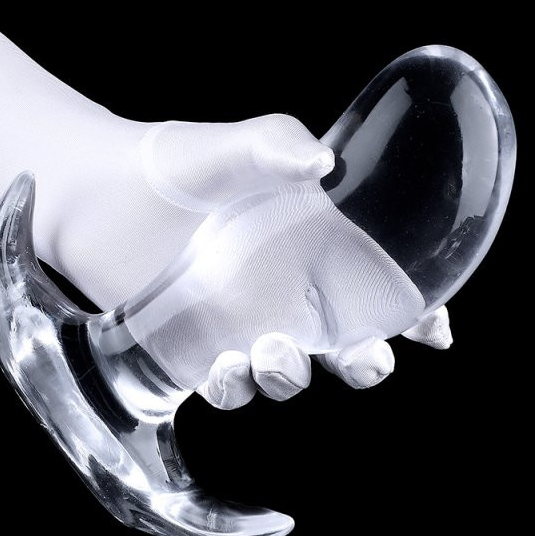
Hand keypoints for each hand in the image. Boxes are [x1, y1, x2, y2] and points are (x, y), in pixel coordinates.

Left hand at [40, 114, 451, 407]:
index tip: (434, 329)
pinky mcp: (195, 352)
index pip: (380, 289)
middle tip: (365, 358)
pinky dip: (234, 389)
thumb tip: (323, 163)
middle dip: (367, 363)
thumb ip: (276, 146)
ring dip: (292, 375)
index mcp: (312, 249)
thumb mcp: (234, 147)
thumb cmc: (176, 164)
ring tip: (272, 349)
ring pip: (289, 375)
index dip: (415, 315)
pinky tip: (224, 365)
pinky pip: (228, 389)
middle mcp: (285, 295)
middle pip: (347, 348)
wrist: (100, 194)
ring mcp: (241, 327)